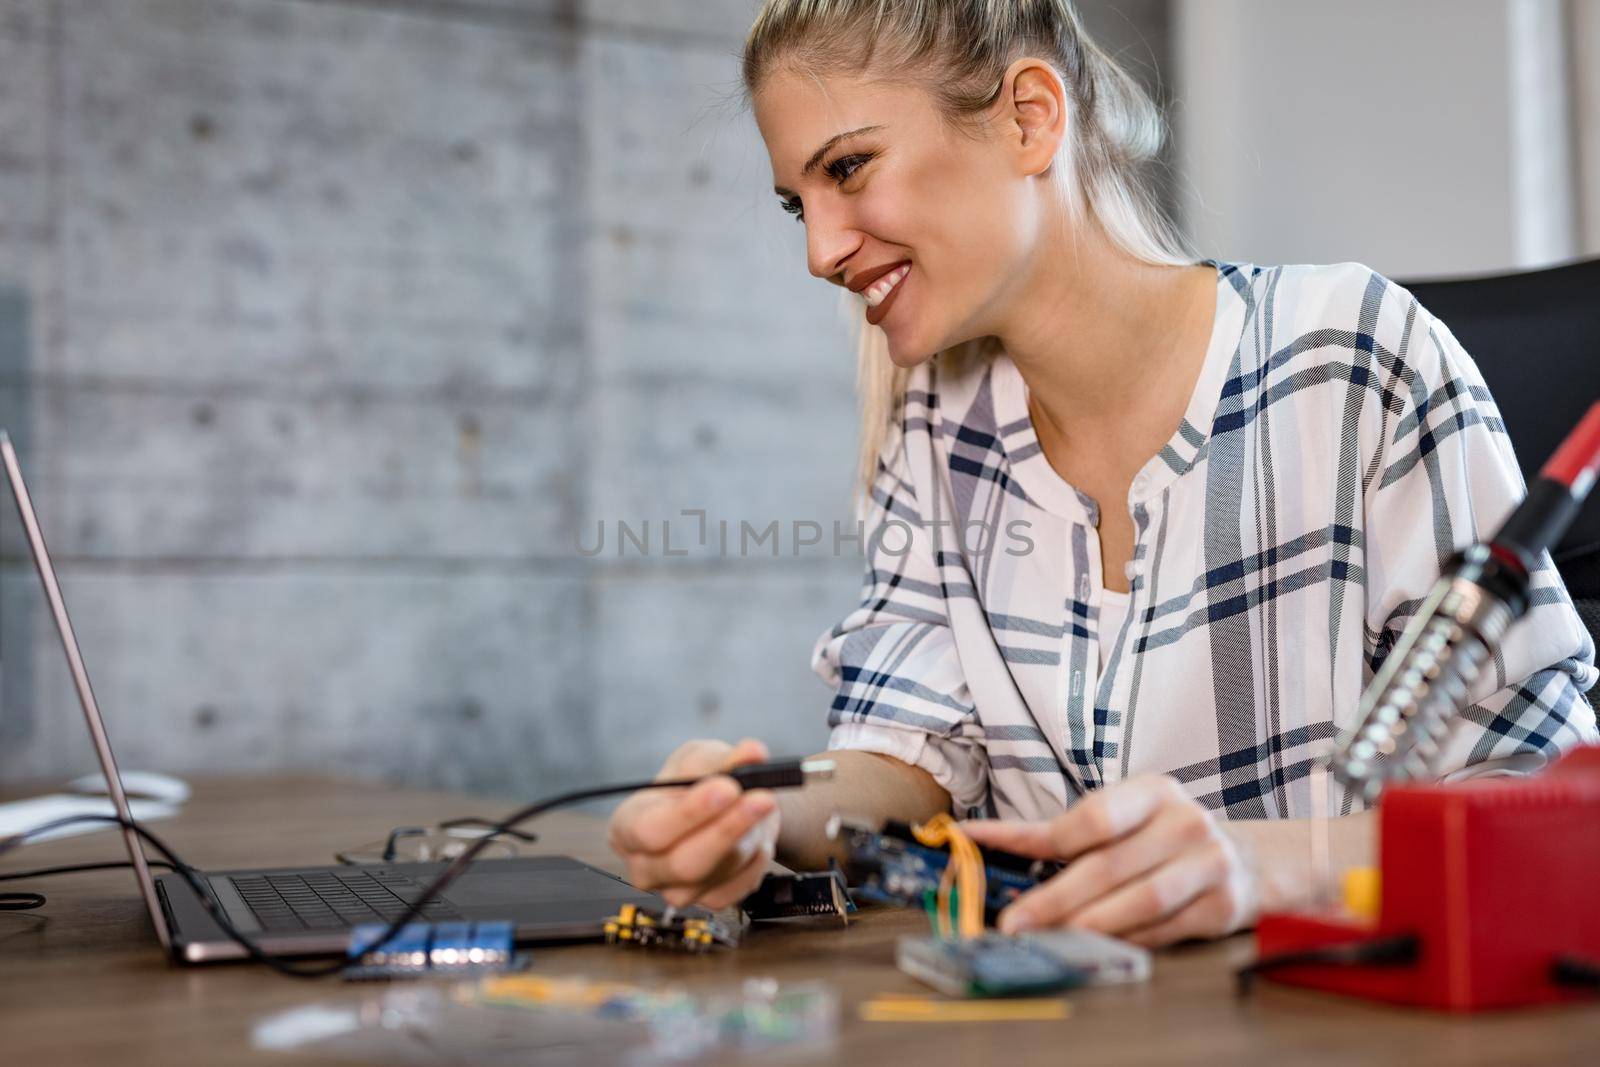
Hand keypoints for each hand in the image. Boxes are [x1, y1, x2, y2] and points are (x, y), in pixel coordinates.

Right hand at [606, 738, 779, 909]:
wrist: (723, 807)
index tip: (727, 788)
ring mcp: (676, 891)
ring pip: (720, 871)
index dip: (690, 812)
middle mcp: (645, 866)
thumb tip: (753, 753)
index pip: (649, 830)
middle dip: (728, 829)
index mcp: (627, 827)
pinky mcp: (711, 901)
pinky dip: (758, 855)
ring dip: (750, 835)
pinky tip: (758, 832)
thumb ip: (723, 758)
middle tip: (762, 798)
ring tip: (763, 803)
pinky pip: (742, 884)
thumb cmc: (698, 781)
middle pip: (684, 863)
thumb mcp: (702, 758)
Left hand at [962, 774, 1257, 947]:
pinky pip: (1163, 930)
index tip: (982, 847)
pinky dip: (1125, 940)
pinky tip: (1095, 948)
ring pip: (1138, 901)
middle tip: (1014, 921)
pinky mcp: (1221, 906)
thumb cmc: (1164, 838)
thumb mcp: (1126, 818)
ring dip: (1088, 925)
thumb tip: (990, 846)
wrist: (1248, 861)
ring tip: (1050, 939)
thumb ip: (1067, 833)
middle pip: (1107, 865)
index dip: (1035, 836)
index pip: (1091, 816)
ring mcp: (1209, 864)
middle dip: (1053, 898)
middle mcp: (1185, 823)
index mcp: (1154, 791)